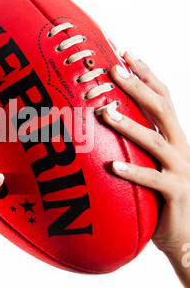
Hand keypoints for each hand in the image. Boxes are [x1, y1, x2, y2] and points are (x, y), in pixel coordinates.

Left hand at [102, 52, 189, 287]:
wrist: (188, 234)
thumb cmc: (164, 196)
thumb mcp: (154, 164)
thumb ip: (139, 144)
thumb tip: (106, 123)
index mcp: (175, 136)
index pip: (163, 97)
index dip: (146, 74)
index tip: (126, 53)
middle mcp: (181, 147)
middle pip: (161, 108)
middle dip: (137, 86)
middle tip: (113, 70)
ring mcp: (181, 169)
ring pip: (155, 141)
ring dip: (130, 125)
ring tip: (106, 113)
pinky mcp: (176, 193)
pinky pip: (153, 180)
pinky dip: (133, 172)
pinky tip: (114, 167)